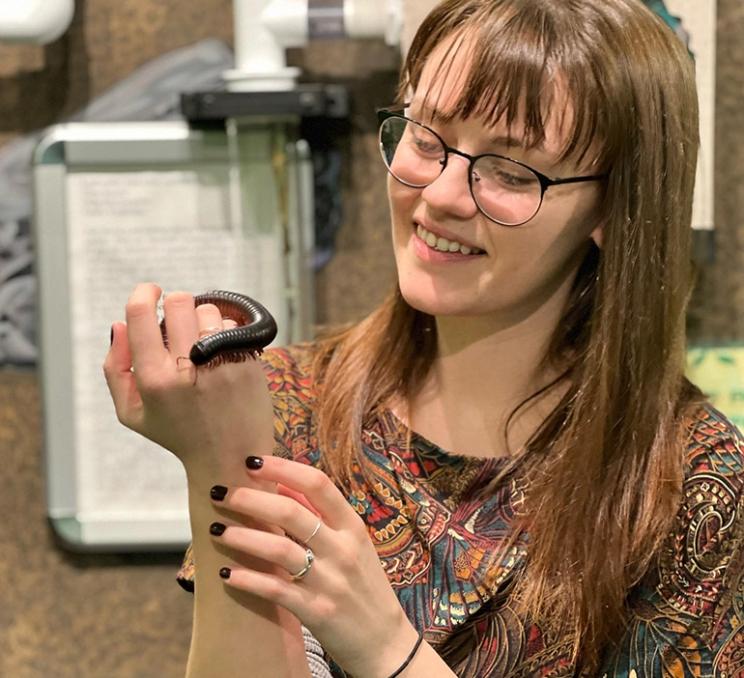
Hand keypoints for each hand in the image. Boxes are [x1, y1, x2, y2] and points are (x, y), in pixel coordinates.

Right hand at [103, 283, 274, 480]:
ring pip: (208, 310)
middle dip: (175, 307)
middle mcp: (188, 368)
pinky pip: (233, 325)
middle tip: (177, 326)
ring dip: (202, 320)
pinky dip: (225, 333)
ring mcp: (222, 363)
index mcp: (154, 378)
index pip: (141, 312)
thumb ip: (116, 367)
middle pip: (179, 301)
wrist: (229, 458)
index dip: (144, 292)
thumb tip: (119, 324)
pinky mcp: (249, 363)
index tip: (151, 291)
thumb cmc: (178, 433)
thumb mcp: (131, 412)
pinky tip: (221, 355)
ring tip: (201, 345)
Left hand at [208, 454, 420, 677]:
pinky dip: (249, 579)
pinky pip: (276, 590)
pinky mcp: (317, 612)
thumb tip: (285, 482)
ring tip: (216, 530)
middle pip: (292, 512)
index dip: (283, 468)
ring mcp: (331, 582)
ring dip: (243, 537)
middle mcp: (343, 549)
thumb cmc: (364, 585)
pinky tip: (226, 573)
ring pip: (280, 549)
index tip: (252, 461)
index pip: (318, 484)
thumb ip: (322, 514)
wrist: (386, 642)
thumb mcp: (353, 543)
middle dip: (251, 498)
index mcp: (353, 526)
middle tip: (221, 492)